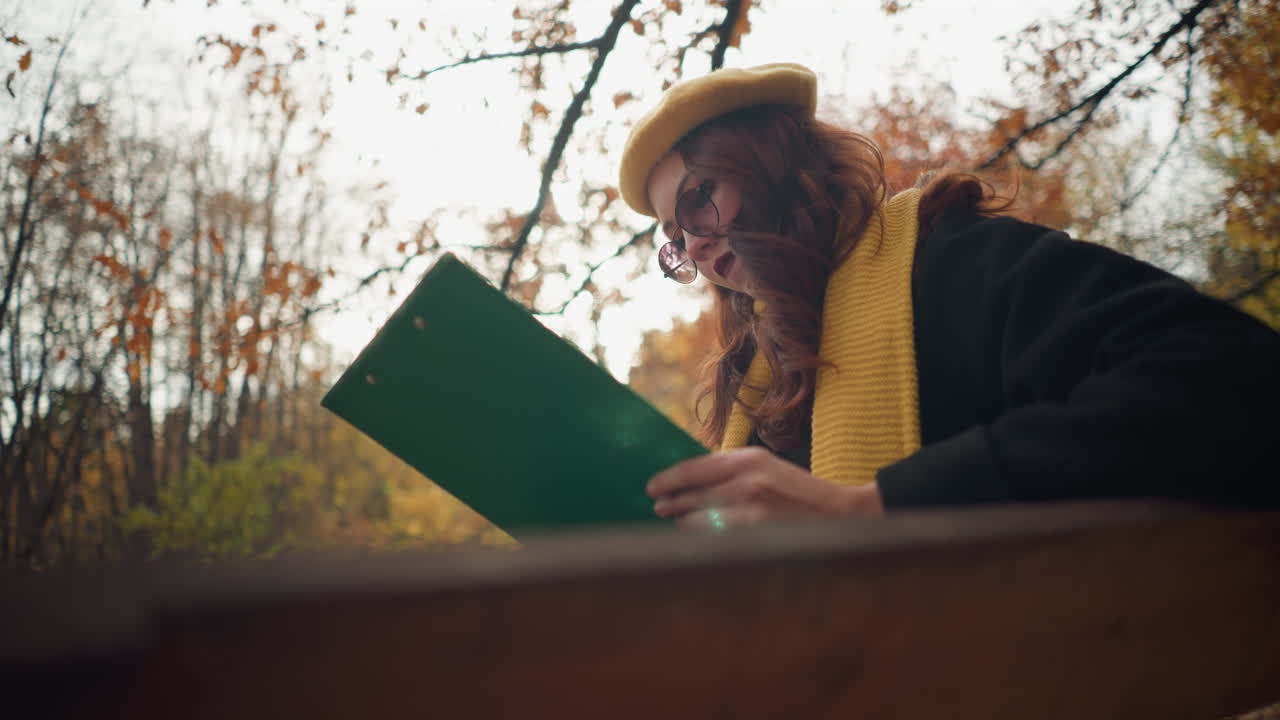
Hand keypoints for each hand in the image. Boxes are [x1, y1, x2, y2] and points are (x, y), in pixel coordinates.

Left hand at [646, 447, 884, 530]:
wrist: (839, 515)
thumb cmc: (798, 491)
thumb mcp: (766, 467)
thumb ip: (731, 471)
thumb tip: (692, 482)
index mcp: (748, 459)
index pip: (695, 468)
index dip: (669, 478)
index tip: (653, 486)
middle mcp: (746, 482)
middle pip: (692, 495)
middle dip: (673, 502)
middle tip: (658, 506)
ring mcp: (750, 512)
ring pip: (699, 520)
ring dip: (684, 522)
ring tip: (675, 522)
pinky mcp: (755, 537)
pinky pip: (716, 540)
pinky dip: (704, 539)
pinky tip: (697, 539)